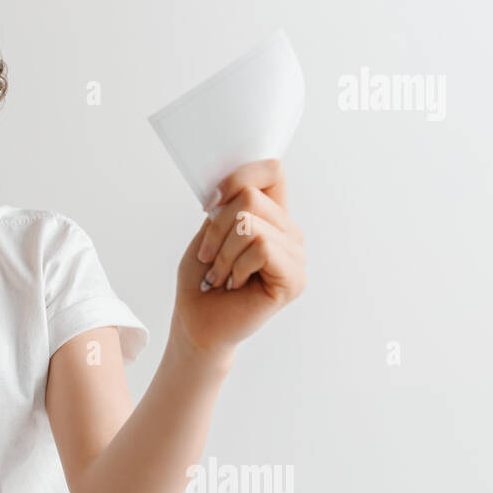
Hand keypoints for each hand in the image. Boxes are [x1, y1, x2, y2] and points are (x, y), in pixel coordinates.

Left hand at [173, 158, 305, 358]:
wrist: (197, 322)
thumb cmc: (202, 280)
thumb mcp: (210, 231)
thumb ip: (230, 205)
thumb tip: (239, 186)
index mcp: (272, 216)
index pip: (272, 170)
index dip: (239, 177)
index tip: (210, 204)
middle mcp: (289, 233)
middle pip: (250, 196)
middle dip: (216, 227)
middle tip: (211, 258)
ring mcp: (296, 256)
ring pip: (250, 225)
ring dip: (223, 253)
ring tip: (223, 276)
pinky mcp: (295, 278)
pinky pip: (261, 248)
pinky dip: (237, 266)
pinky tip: (236, 284)